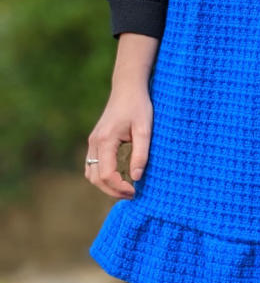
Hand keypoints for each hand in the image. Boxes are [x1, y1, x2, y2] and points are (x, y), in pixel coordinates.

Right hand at [85, 81, 152, 197]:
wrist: (128, 88)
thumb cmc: (139, 106)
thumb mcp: (145, 129)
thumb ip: (141, 154)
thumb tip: (136, 177)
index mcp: (106, 140)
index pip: (106, 174)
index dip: (119, 187)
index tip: (136, 191)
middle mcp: (95, 142)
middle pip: (94, 178)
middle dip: (112, 190)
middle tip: (132, 194)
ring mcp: (93, 141)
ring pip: (90, 173)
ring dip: (106, 185)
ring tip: (126, 188)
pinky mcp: (96, 141)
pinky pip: (92, 165)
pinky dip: (102, 176)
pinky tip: (120, 177)